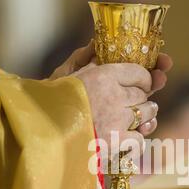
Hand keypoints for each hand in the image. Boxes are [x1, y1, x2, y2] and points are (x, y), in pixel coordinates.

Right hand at [50, 42, 172, 157]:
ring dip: (145, 115)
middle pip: (143, 93)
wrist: (42, 133)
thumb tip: (96, 45)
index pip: (138, 72)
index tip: (143, 81)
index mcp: (103, 76)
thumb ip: (83, 59)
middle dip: (142, 96)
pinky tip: (130, 138)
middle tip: (138, 100)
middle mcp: (115, 96)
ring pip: (147, 113)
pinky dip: (137, 139)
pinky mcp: (117, 142)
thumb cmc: (49, 102)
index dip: (144, 76)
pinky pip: (140, 138)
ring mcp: (118, 120)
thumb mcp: (64, 74)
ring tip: (140, 117)